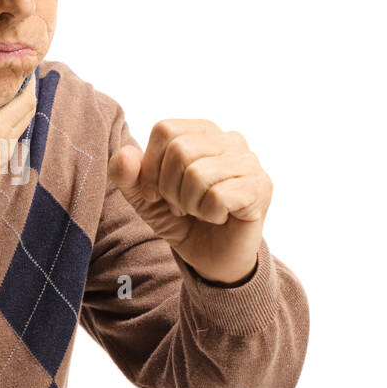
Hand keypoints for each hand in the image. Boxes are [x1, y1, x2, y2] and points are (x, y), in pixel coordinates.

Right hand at [0, 49, 37, 221]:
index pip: (27, 98)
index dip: (26, 78)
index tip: (17, 62)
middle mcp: (3, 146)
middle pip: (27, 113)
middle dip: (22, 92)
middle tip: (9, 73)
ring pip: (17, 130)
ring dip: (14, 112)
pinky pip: (6, 145)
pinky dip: (4, 130)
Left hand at [107, 119, 271, 284]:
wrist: (212, 257)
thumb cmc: (181, 219)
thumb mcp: (144, 198)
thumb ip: (126, 175)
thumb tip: (125, 155)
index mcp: (202, 131)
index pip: (165, 130)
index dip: (151, 167)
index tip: (156, 193)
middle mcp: (230, 139)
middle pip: (179, 150)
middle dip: (170, 189)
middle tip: (181, 206)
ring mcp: (249, 162)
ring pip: (198, 174)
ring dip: (190, 204)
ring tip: (200, 211)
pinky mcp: (260, 187)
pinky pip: (218, 196)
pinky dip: (209, 214)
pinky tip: (219, 217)